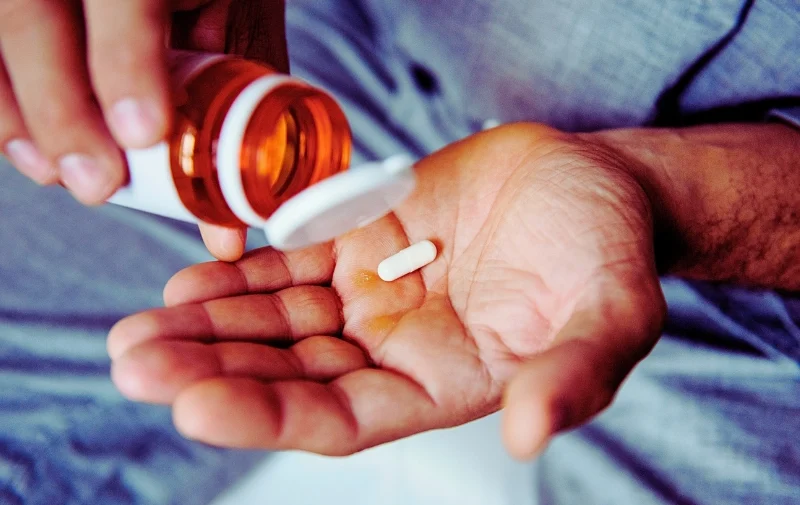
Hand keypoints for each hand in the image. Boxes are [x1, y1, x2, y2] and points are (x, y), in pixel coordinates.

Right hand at [0, 0, 286, 259]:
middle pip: (34, 13)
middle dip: (59, 107)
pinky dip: (1, 106)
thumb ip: (237, 115)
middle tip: (97, 183)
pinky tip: (32, 152)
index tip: (144, 133)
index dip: (126, 60)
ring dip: (18, 114)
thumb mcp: (238, 38)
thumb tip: (224, 233)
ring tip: (57, 175)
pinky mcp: (7, 9)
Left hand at [107, 123, 665, 458]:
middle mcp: (396, 349)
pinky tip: (189, 283)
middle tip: (136, 363)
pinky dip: (242, 272)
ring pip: (278, 319)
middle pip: (290, 371)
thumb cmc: (609, 256)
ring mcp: (375, 293)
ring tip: (140, 331)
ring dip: (210, 325)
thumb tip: (530, 433)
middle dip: (213, 369)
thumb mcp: (612, 318)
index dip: (272, 415)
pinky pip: (291, 261)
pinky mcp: (365, 238)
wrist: (596, 185)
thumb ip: (572, 377)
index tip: (196, 406)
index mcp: (445, 385)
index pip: (344, 418)